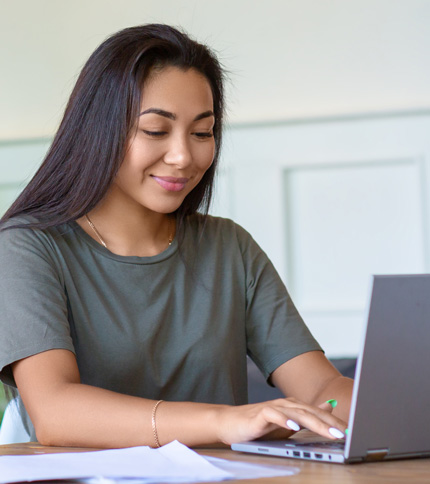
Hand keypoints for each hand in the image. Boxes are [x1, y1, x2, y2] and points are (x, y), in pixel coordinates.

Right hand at [215, 397, 346, 444]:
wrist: (231, 422)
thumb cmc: (260, 425)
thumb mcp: (288, 423)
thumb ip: (308, 416)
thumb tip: (329, 408)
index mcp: (295, 406)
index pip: (318, 414)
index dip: (335, 423)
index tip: (352, 432)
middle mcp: (286, 404)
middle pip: (311, 413)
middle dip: (330, 423)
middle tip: (346, 433)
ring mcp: (273, 407)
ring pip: (297, 413)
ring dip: (314, 422)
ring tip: (329, 432)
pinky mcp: (260, 413)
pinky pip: (274, 415)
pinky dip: (285, 420)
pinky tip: (294, 426)